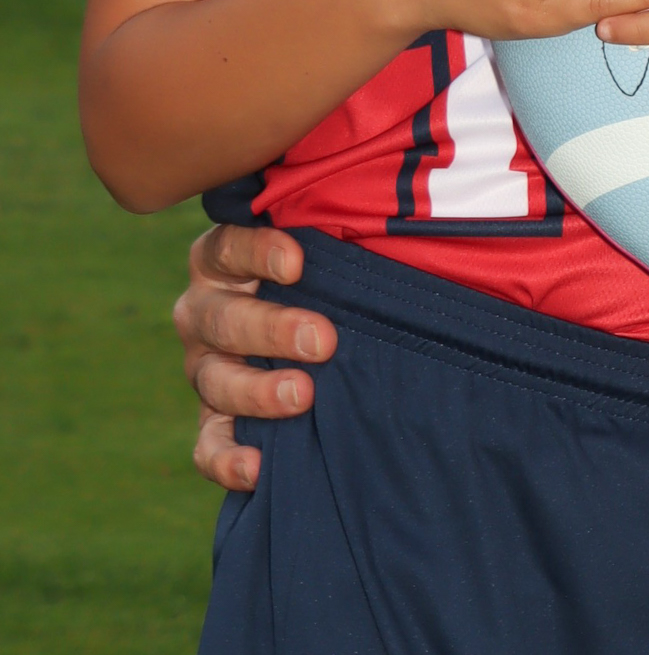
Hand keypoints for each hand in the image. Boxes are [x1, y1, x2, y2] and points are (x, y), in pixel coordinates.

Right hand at [176, 222, 334, 492]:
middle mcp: (208, 312)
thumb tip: (437, 186)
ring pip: (212, 380)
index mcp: (226, 263)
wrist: (334, 342)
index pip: (226, 249)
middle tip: (322, 339)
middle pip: (219, 318)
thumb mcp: (339, 246)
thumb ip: (351, 225)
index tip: (300, 260)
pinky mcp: (216, 421)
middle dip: (270, 328)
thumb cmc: (338, 278)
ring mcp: (208, 369)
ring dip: (255, 391)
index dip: (256, 252)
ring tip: (304, 395)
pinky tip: (258, 468)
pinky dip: (226, 459)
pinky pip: (207, 445)